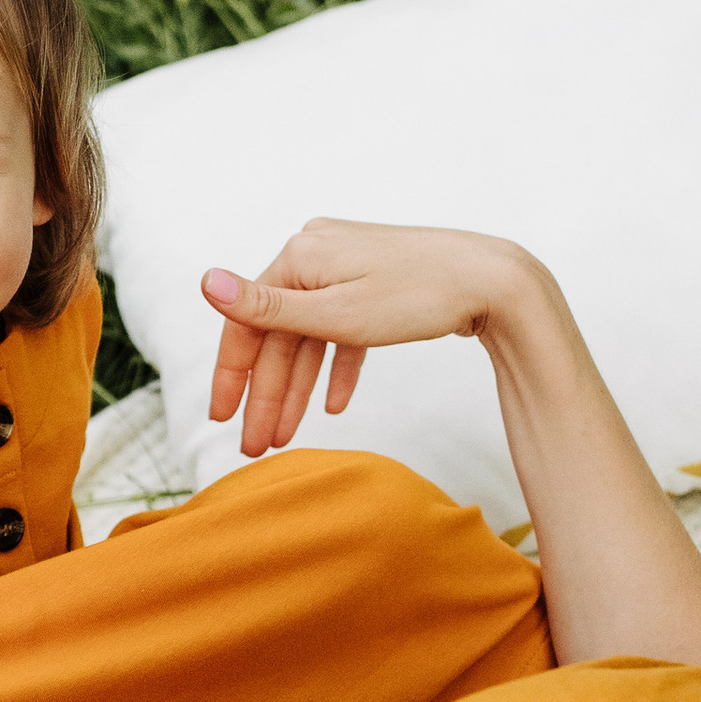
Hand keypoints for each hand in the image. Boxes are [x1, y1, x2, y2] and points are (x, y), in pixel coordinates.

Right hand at [201, 222, 534, 457]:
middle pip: (279, 335)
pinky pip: (343, 331)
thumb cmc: (420, 295)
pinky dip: (337, 368)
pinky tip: (335, 406)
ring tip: (286, 437)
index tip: (222, 420)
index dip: (232, 375)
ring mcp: (346, 268)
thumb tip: (204, 281)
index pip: (247, 322)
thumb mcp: (336, 314)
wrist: (496, 281)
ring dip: (298, 389)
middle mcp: (316, 254)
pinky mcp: (374, 283)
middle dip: (267, 395)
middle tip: (255, 446)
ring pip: (310, 338)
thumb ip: (266, 309)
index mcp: (298, 256)